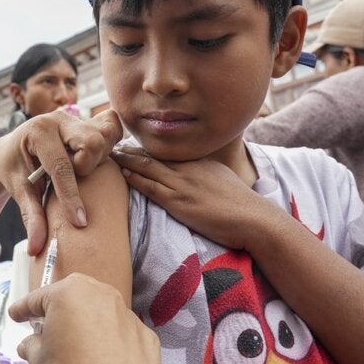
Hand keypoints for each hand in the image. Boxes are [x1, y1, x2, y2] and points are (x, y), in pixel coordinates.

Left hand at [0, 109, 121, 254]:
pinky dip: (107, 146)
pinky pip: (111, 128)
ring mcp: (75, 117)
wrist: (10, 151)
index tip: (80, 222)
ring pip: (105, 135)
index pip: (61, 166)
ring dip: (97, 158)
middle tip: (72, 178)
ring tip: (79, 169)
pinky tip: (92, 160)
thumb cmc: (14, 170)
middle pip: (92, 142)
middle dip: (86, 167)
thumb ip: (31, 217)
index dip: (71, 196)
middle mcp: (59, 118)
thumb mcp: (19, 192)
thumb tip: (37, 249)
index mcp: (38, 131)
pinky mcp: (88, 121)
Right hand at [9, 273, 159, 363]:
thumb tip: (32, 345)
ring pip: (100, 310)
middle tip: (45, 328)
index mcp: (69, 294)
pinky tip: (101, 356)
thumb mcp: (39, 361)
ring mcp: (127, 314)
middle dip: (58, 310)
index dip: (24, 308)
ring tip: (74, 345)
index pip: (39, 297)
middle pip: (72, 296)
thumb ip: (32, 346)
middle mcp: (101, 295)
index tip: (17, 314)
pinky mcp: (145, 335)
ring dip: (86, 323)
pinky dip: (109, 338)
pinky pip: (120, 330)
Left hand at [111, 147, 283, 250]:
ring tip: (110, 155)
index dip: (144, 147)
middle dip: (130, 149)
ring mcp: (182, 184)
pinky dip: (135, 178)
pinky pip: (151, 187)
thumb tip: (196, 174)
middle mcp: (188, 169)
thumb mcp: (221, 178)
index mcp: (198, 162)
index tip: (129, 143)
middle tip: (112, 144)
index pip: (165, 152)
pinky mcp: (179, 202)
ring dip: (126, 160)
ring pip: (148, 167)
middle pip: (152, 155)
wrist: (253, 219)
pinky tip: (123, 172)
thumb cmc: (241, 204)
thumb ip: (204, 173)